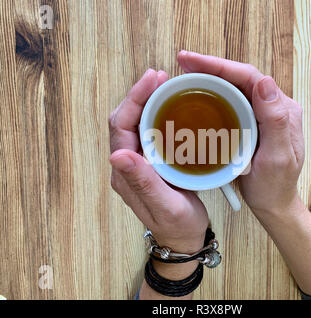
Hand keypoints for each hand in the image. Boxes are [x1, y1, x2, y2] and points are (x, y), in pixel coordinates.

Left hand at [109, 69, 208, 253]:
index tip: (153, 79)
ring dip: (147, 101)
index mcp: (125, 173)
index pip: (121, 126)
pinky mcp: (150, 162)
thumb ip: (143, 182)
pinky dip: (157, 114)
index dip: (134, 99)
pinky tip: (170, 106)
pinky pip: (148, 131)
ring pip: (136, 123)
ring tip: (165, 85)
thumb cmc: (177, 225)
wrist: (183, 238)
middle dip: (139, 95)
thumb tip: (117, 154)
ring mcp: (138, 162)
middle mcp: (127, 164)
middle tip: (160, 77)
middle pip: (125, 120)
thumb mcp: (165, 205)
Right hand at [177, 51, 304, 218]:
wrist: (274, 203)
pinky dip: (213, 94)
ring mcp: (261, 114)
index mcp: (283, 109)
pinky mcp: (251, 122)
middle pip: (240, 78)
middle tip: (182, 62)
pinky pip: (231, 102)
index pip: (250, 78)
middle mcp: (273, 106)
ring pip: (234, 87)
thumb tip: (265, 82)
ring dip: (210, 77)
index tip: (192, 61)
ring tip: (185, 73)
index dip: (220, 66)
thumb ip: (275, 121)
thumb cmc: (275, 186)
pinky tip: (197, 93)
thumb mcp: (278, 157)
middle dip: (211, 67)